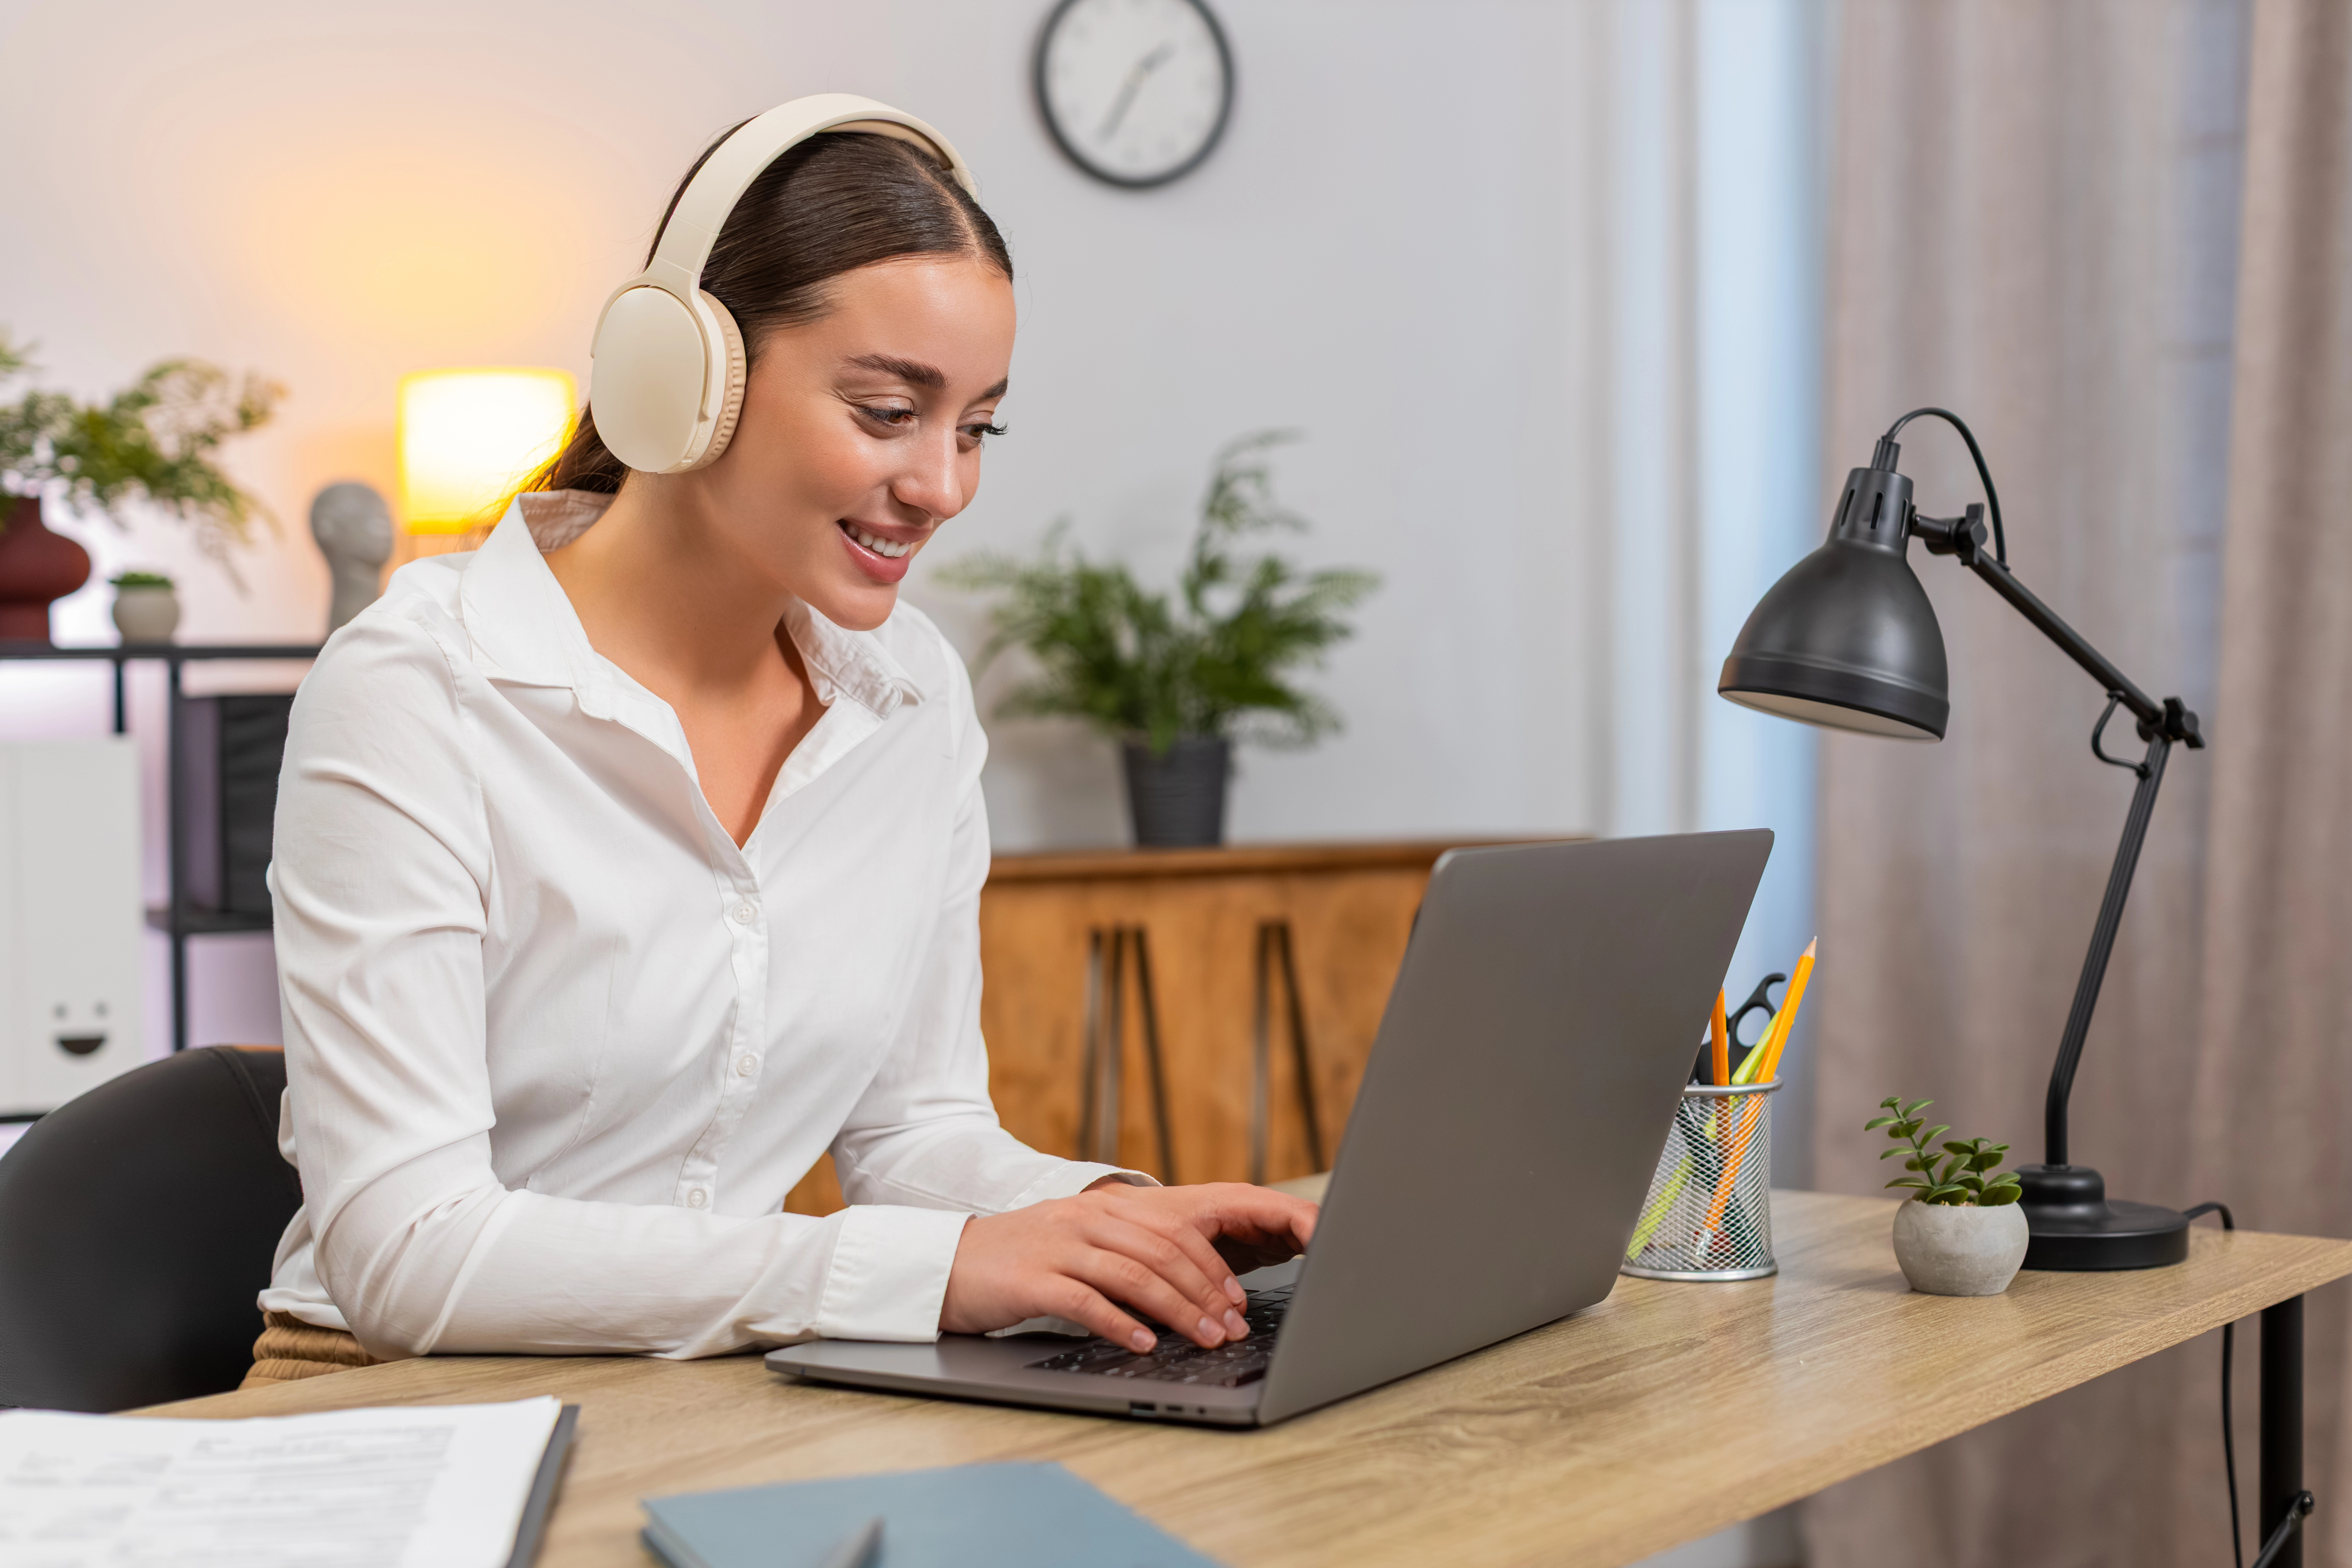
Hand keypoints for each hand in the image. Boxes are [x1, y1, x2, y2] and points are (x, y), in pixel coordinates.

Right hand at [940, 1182, 1317, 1351]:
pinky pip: (1087, 1301)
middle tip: (1234, 1326)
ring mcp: (1057, 1247)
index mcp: (1101, 1208)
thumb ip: (1124, 1253)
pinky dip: (1121, 1323)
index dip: (1212, 1266)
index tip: (1237, 1300)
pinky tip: (1145, 1344)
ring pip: (1134, 1275)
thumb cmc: (1019, 1260)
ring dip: (1178, 1311)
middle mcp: (1084, 1219)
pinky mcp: (1032, 1280)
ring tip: (1206, 1338)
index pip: (1173, 1231)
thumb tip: (1183, 1287)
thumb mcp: (1077, 1242)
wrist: (947, 1262)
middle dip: (1206, 1293)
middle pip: (1163, 1253)